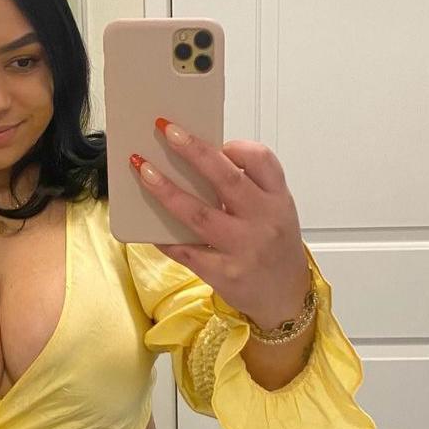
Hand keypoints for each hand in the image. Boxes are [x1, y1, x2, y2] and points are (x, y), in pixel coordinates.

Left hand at [130, 117, 310, 328]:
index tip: (214, 139)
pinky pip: (186, 250)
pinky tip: (146, 225)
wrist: (284, 298)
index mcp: (278, 200)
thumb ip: (248, 189)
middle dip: (193, 151)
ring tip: (144, 170)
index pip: (263, 160)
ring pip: (198, 214)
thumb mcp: (276, 212)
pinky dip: (164, 236)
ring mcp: (243, 248)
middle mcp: (263, 221)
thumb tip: (199, 163)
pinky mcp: (223, 273)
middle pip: (226, 179)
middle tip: (166, 130)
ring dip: (166, 190)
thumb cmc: (274, 249)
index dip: (236, 146)